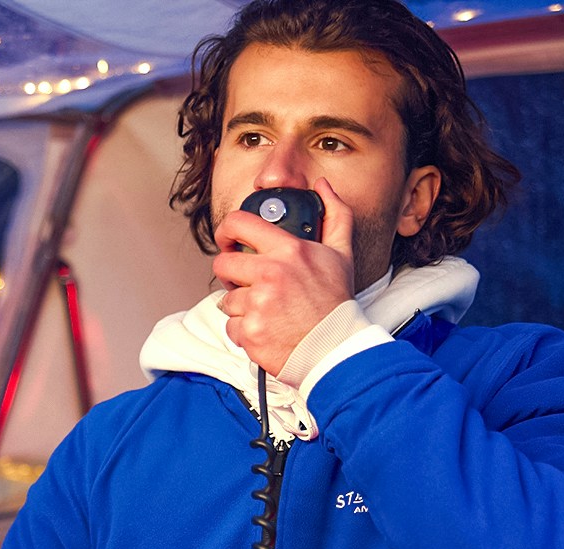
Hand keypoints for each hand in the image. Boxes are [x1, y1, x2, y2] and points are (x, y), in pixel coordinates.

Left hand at [211, 178, 355, 375]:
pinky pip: (231, 326)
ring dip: (241, 306)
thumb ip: (334, 213)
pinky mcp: (250, 331)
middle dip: (231, 273)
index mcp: (288, 251)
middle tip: (247, 281)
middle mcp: (270, 274)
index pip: (239, 223)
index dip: (226, 230)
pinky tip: (267, 329)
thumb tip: (321, 185)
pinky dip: (244, 330)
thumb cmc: (335, 302)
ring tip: (268, 310)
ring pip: (227, 298)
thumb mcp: (341, 253)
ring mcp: (258, 304)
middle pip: (223, 263)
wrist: (335, 347)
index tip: (227, 239)